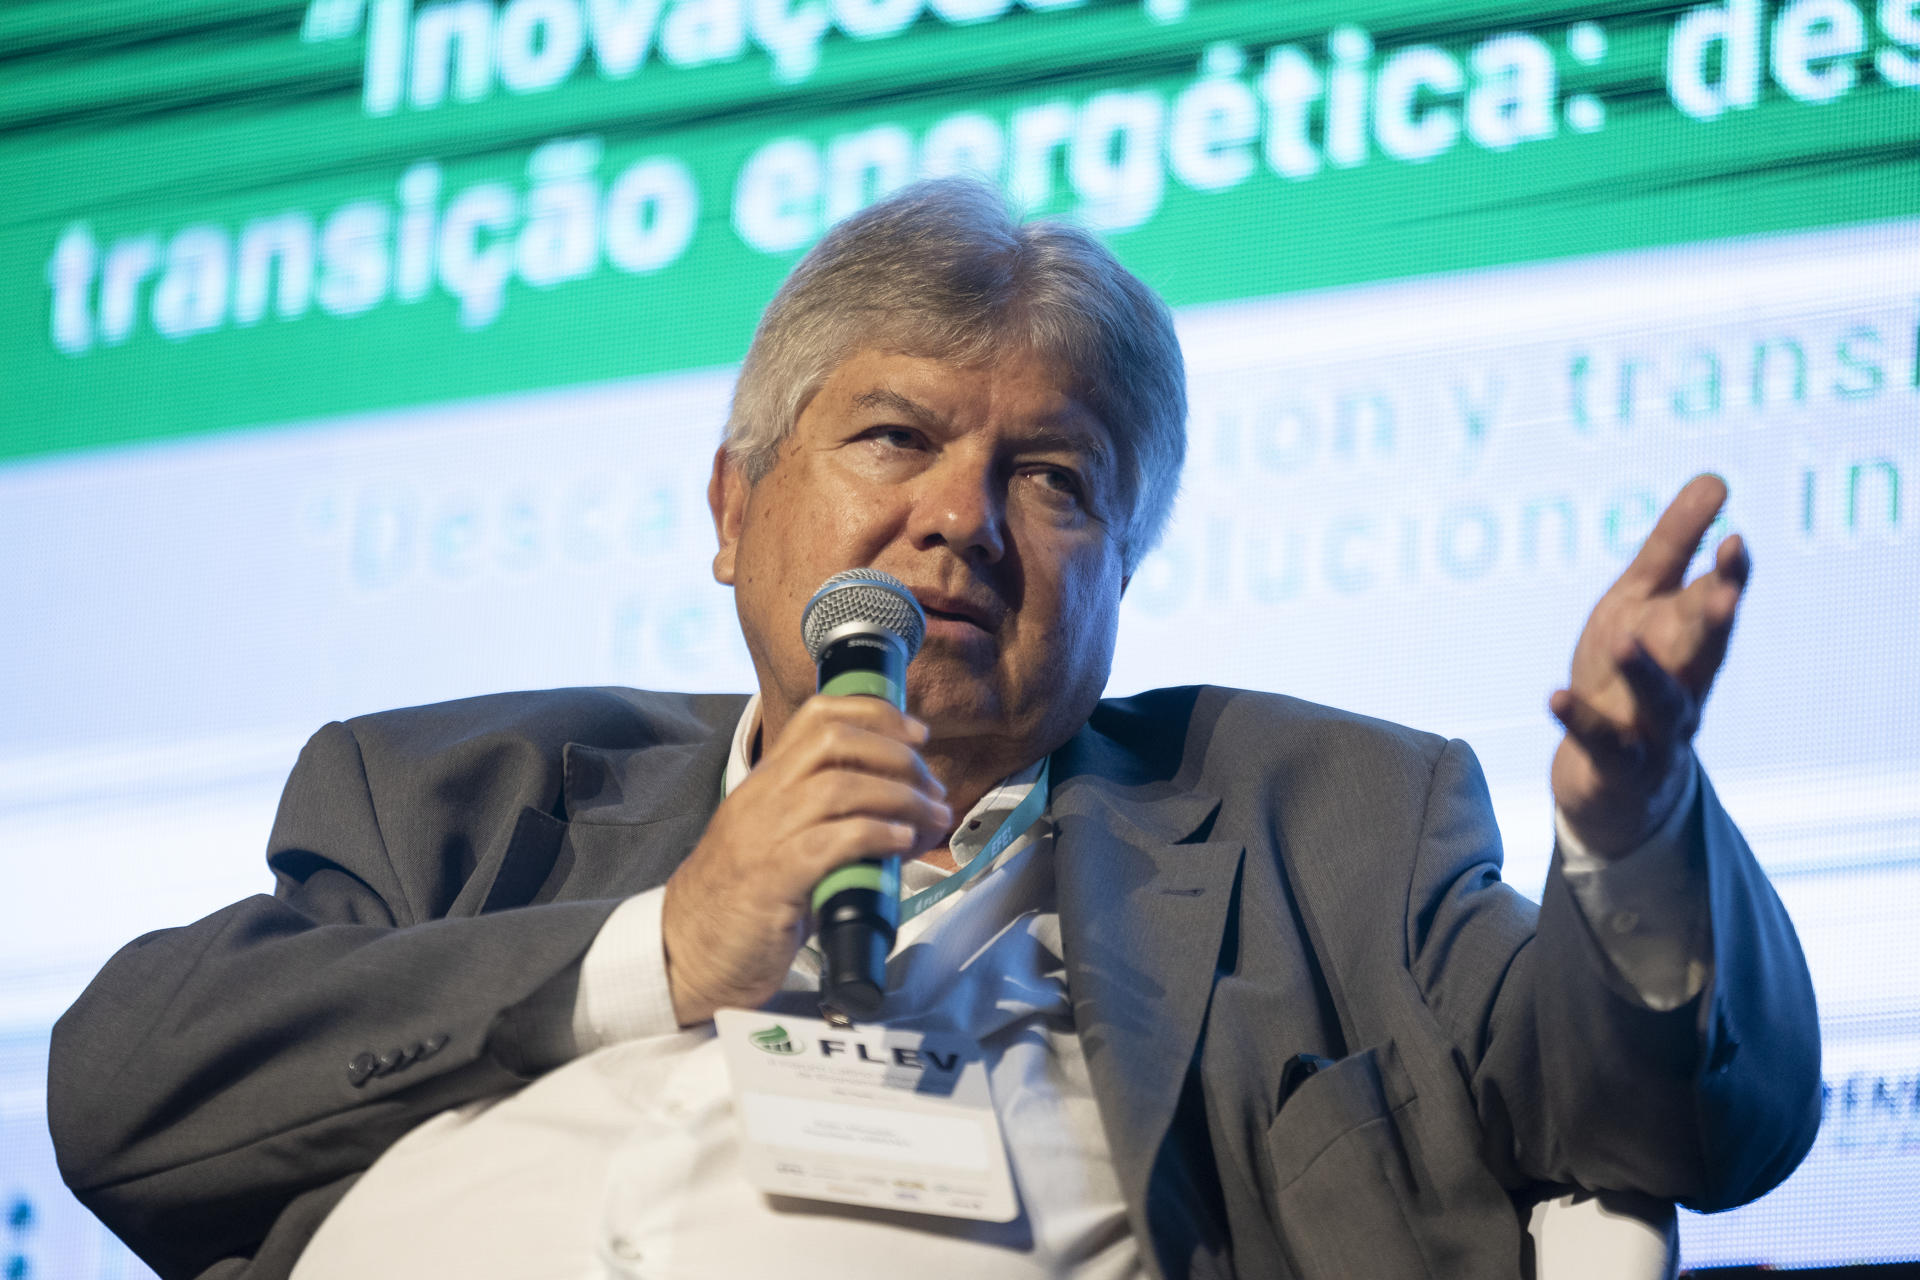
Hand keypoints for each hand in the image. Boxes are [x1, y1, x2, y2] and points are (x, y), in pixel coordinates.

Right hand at [660, 696, 950, 1024]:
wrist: (687, 953)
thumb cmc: (742, 902)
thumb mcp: (780, 841)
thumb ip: (827, 821)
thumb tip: (904, 818)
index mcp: (765, 782)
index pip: (818, 715)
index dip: (876, 714)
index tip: (918, 733)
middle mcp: (762, 798)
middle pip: (835, 740)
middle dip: (897, 754)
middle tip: (932, 786)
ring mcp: (764, 836)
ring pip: (840, 786)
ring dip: (900, 797)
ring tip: (932, 818)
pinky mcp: (772, 880)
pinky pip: (832, 841)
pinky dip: (876, 834)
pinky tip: (902, 842)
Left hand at [1550, 474, 1749, 857]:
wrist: (1609, 774)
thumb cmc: (1628, 672)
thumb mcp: (1642, 601)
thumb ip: (1676, 544)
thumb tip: (1718, 478)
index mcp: (1690, 641)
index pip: (1716, 605)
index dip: (1729, 577)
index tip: (1736, 541)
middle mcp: (1685, 685)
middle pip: (1706, 653)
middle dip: (1716, 623)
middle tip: (1723, 593)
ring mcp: (1655, 730)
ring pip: (1662, 703)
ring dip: (1646, 673)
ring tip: (1623, 641)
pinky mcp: (1616, 765)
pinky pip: (1602, 743)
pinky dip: (1580, 721)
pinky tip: (1555, 697)